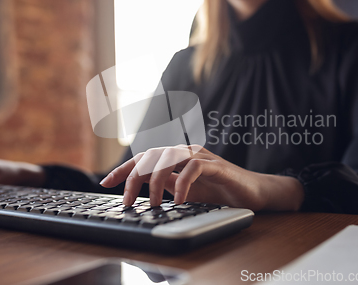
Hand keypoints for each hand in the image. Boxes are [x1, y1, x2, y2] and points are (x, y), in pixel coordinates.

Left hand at [100, 144, 303, 210]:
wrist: (252, 193)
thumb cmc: (219, 191)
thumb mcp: (185, 191)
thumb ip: (166, 186)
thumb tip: (141, 191)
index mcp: (175, 159)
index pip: (143, 158)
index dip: (123, 169)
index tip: (106, 183)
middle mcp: (184, 153)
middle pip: (150, 156)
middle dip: (133, 177)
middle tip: (127, 202)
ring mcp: (200, 157)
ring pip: (168, 158)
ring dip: (155, 182)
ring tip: (153, 204)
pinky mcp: (215, 165)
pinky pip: (193, 168)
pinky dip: (182, 184)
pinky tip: (179, 201)